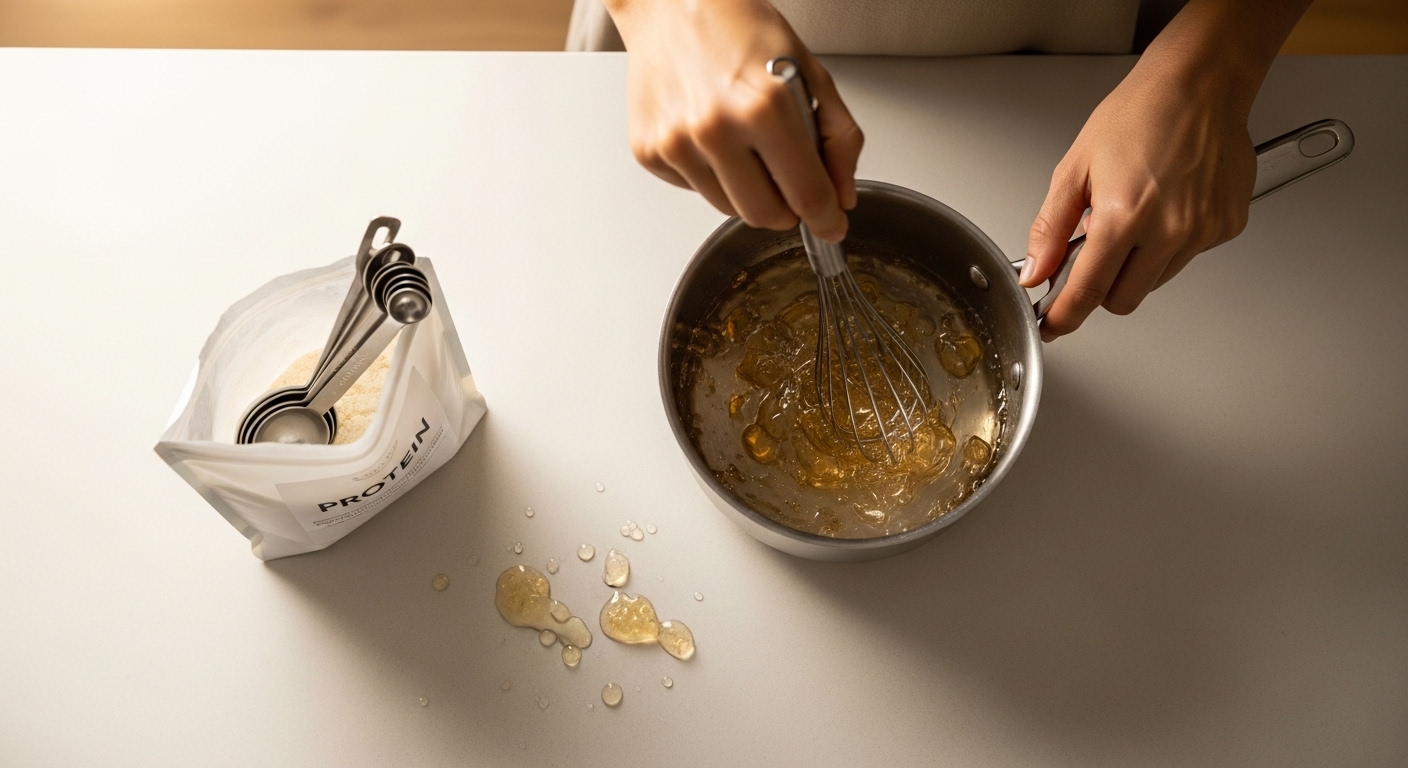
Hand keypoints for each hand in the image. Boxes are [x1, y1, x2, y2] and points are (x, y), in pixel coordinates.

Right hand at [606, 0, 862, 240]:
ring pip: (729, 208)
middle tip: (790, 182)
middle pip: (765, 216)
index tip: (831, 227)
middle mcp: (715, 129)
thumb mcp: (809, 71)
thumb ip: (837, 138)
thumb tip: (841, 196)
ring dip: (749, 191)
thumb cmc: (738, 27)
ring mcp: (676, 144)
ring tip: (746, 142)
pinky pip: (695, 190)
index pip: (806, 195)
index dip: (826, 220)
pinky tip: (711, 134)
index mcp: (764, 107)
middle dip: (787, 210)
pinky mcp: (649, 151)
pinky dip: (712, 174)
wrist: (671, 4)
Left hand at [1022, 61, 1255, 340]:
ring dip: (1137, 264)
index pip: (1087, 293)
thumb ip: (1050, 228)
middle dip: (1101, 286)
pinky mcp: (1227, 225)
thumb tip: (1034, 271)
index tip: (1053, 325)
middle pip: (1124, 299)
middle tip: (1094, 249)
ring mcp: (1203, 230)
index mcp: (1124, 215)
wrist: (1199, 84)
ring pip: (1156, 281)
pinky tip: (1166, 206)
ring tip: (1134, 213)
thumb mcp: (1074, 168)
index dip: (1064, 317)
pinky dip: (1171, 244)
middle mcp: (1170, 229)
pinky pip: (1188, 257)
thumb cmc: (1139, 114)